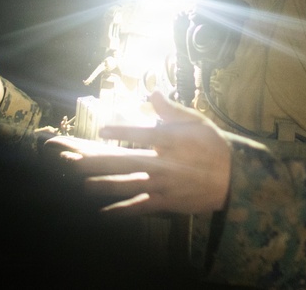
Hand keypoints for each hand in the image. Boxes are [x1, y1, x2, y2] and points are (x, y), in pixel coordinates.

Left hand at [47, 91, 231, 215]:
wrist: (233, 178)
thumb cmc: (212, 145)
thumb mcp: (196, 121)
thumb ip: (171, 109)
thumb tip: (152, 92)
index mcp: (171, 141)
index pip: (141, 134)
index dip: (121, 131)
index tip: (102, 129)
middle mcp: (163, 163)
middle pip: (124, 162)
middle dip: (96, 163)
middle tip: (72, 162)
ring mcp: (163, 185)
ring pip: (127, 186)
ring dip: (103, 186)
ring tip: (82, 185)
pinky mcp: (166, 203)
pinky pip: (140, 208)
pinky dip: (121, 212)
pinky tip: (103, 213)